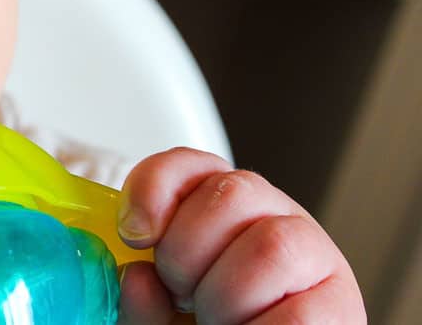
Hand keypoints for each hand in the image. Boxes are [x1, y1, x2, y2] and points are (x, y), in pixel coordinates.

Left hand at [114, 147, 365, 323]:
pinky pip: (300, 315)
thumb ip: (140, 298)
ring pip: (271, 244)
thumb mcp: (160, 312)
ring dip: (226, 296)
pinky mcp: (340, 306)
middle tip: (180, 293)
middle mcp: (272, 215)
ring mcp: (313, 256)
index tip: (134, 233)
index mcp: (221, 206)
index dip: (155, 188)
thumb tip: (137, 278)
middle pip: (231, 193)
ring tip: (216, 320)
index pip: (188, 164)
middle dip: (187, 251)